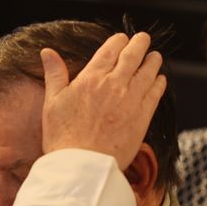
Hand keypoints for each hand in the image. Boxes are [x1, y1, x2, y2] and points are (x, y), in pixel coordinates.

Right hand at [41, 32, 165, 169]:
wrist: (81, 166)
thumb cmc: (62, 138)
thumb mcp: (52, 103)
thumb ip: (54, 75)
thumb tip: (47, 52)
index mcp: (91, 78)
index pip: (111, 48)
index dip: (119, 40)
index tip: (121, 39)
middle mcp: (114, 84)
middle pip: (133, 54)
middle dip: (140, 43)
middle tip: (144, 38)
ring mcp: (131, 100)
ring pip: (148, 71)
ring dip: (153, 60)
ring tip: (154, 57)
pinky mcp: (142, 116)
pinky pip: (156, 92)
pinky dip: (159, 82)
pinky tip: (159, 80)